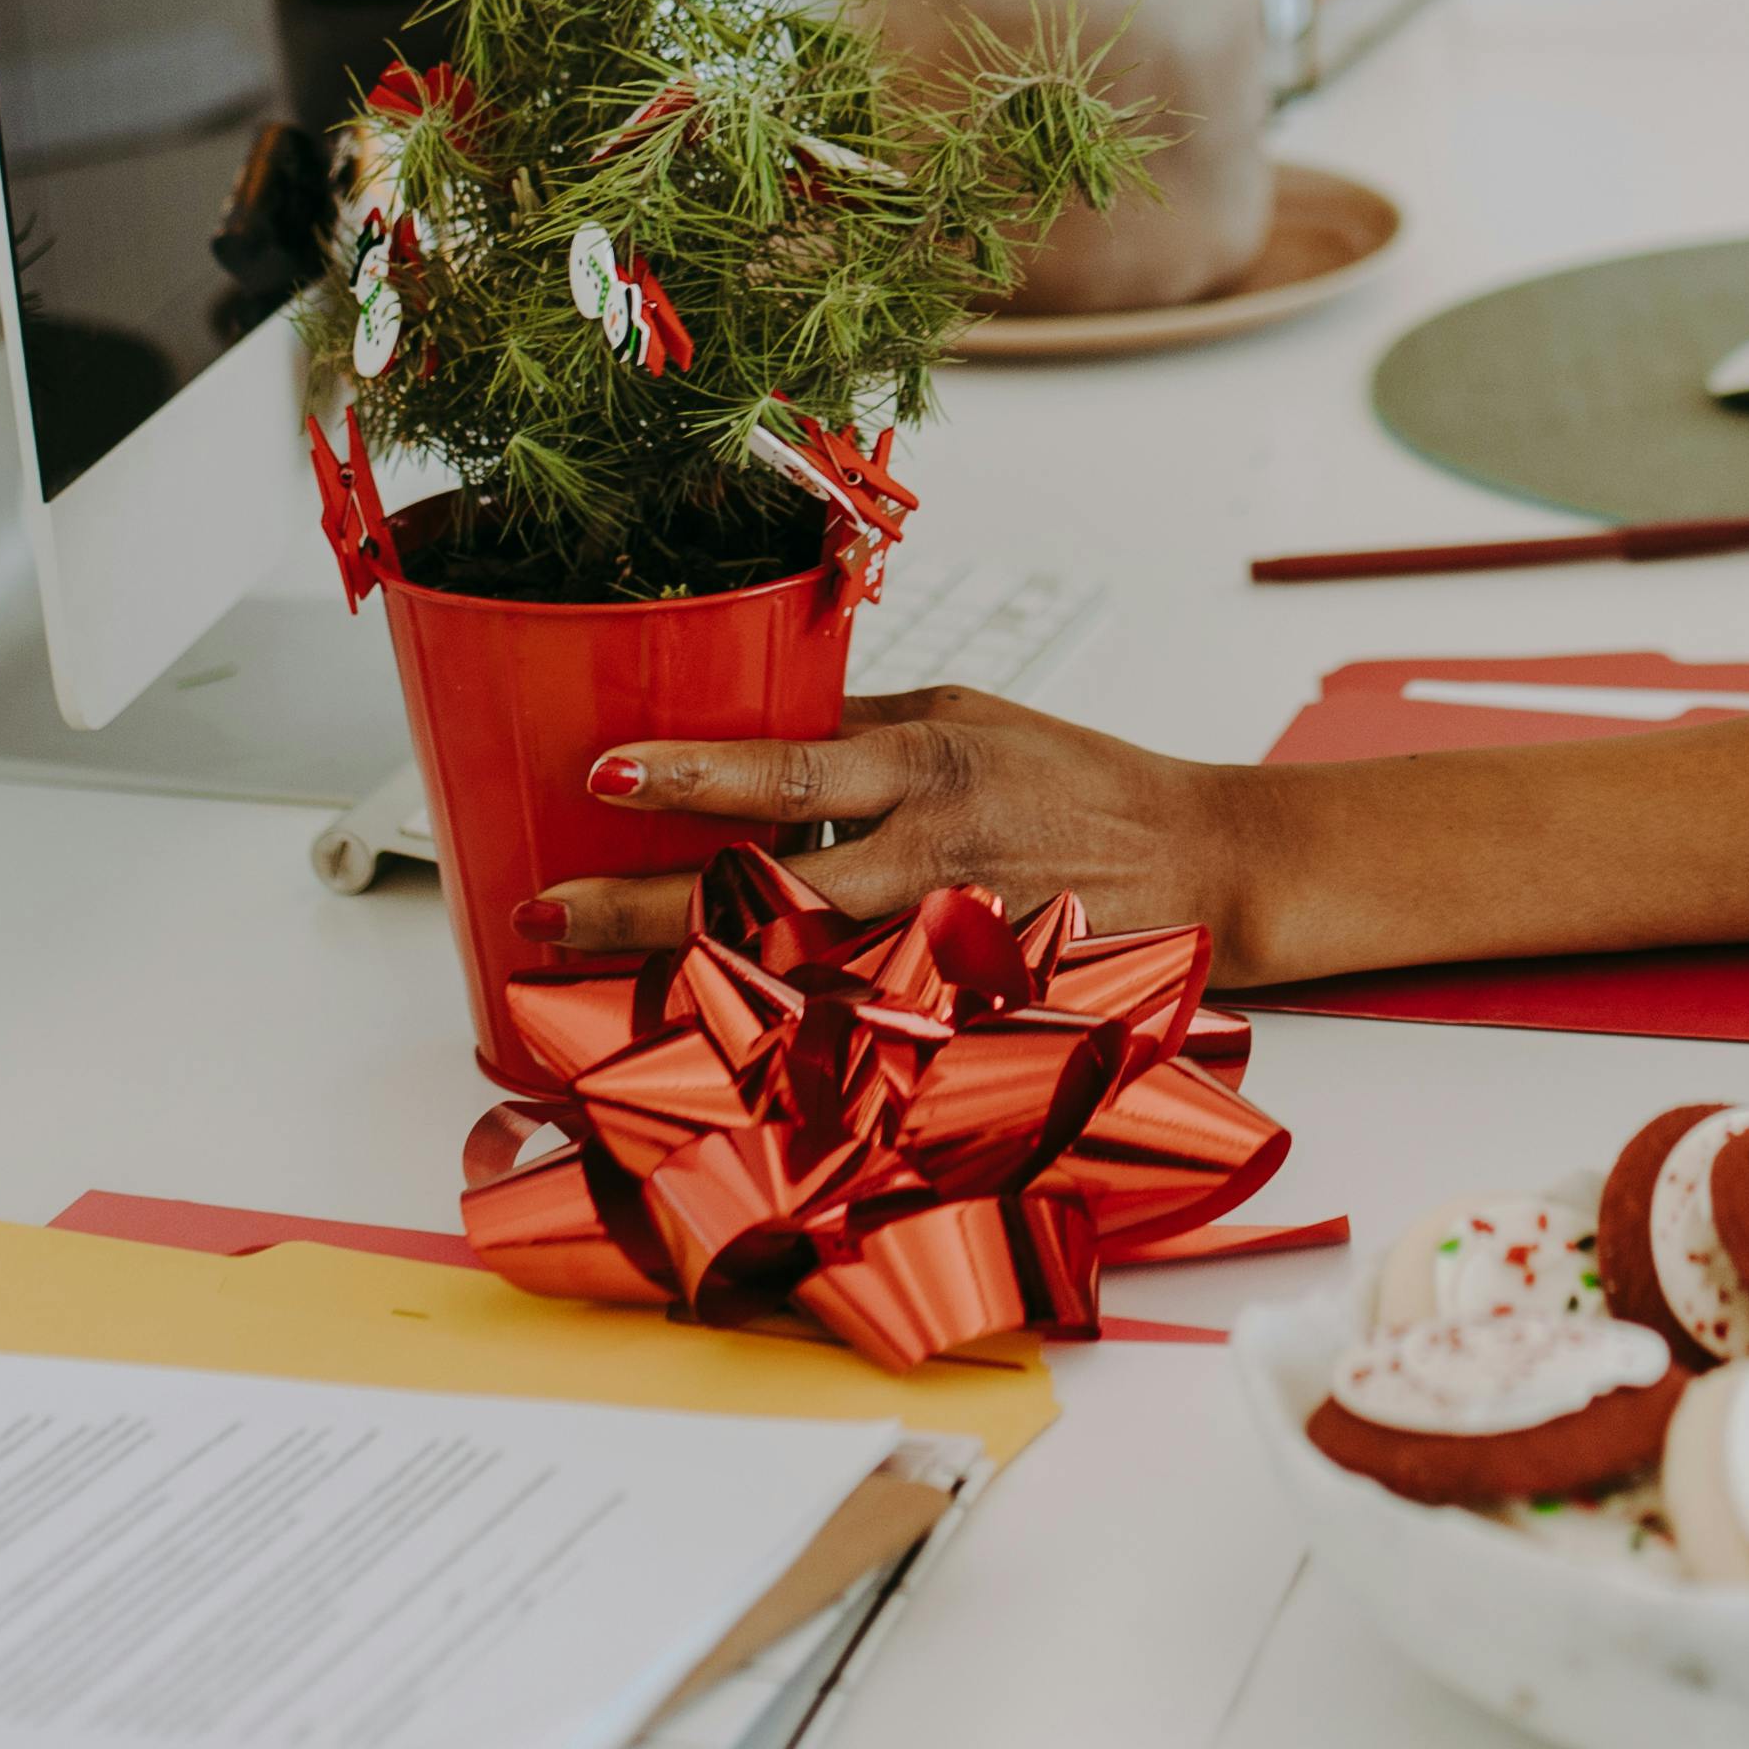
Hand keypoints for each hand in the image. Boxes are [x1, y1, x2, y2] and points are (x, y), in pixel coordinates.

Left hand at [532, 686, 1270, 971]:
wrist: (1204, 863)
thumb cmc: (1080, 780)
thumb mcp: (971, 718)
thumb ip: (861, 731)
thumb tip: (750, 729)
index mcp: (930, 765)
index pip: (790, 770)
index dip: (692, 773)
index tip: (601, 773)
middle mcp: (930, 856)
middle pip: (765, 891)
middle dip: (645, 906)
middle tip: (544, 911)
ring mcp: (941, 943)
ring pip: (791, 971)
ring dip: (682, 975)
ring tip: (580, 974)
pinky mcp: (961, 1007)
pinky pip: (847, 1021)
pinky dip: (767, 1026)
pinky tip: (693, 1031)